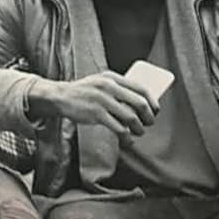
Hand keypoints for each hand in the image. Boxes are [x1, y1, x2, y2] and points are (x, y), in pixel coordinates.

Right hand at [28, 71, 158, 137]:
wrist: (62, 97)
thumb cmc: (85, 92)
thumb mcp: (102, 83)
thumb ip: (118, 89)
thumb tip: (141, 102)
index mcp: (113, 77)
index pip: (141, 87)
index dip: (152, 101)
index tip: (155, 111)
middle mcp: (109, 86)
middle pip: (139, 102)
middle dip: (148, 116)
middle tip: (149, 123)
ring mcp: (102, 100)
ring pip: (130, 117)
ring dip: (139, 128)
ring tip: (138, 133)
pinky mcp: (96, 114)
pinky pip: (118, 128)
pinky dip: (126, 137)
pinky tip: (127, 140)